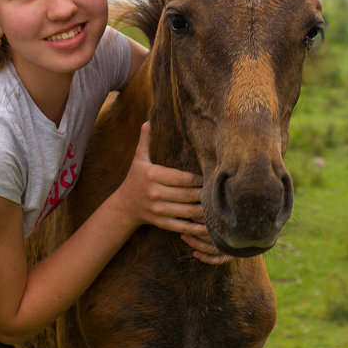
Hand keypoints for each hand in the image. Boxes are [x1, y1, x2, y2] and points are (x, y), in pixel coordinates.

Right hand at [115, 123, 227, 264]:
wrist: (124, 206)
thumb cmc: (135, 178)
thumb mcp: (138, 159)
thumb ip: (146, 141)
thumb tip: (149, 120)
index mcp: (153, 176)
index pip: (182, 177)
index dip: (199, 178)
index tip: (213, 175)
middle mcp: (155, 193)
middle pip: (188, 194)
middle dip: (205, 193)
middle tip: (222, 190)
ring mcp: (159, 210)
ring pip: (188, 211)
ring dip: (205, 210)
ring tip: (220, 206)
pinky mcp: (162, 223)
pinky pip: (183, 226)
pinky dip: (197, 228)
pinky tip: (210, 227)